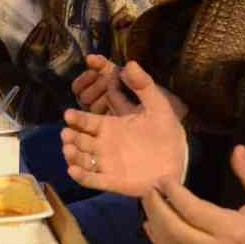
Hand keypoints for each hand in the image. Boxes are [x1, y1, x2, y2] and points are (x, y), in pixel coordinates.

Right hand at [61, 61, 187, 197]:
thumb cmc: (166, 133)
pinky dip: (82, 176)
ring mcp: (106, 163)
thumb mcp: (158, 106)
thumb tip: (130, 62)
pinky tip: (74, 171)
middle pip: (80, 140)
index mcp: (110, 126)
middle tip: (66, 134)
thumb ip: (144, 85)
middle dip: (71, 137)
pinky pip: (93, 180)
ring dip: (73, 155)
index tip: (68, 114)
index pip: (87, 121)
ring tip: (69, 151)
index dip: (76, 118)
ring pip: (82, 159)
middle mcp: (104, 144)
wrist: (178, 162)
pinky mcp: (112, 181)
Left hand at [142, 145, 244, 243]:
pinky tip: (152, 228)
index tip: (164, 179)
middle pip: (173, 228)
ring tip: (148, 204)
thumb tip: (237, 150)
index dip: (173, 193)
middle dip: (156, 207)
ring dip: (154, 224)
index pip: (192, 209)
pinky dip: (159, 243)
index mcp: (230, 229)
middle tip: (149, 189)